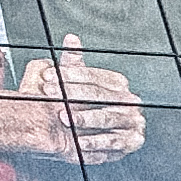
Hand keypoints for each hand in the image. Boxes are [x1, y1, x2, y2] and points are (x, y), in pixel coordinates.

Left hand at [9, 37, 144, 164]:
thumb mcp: (77, 86)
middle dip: (72, 94)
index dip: (69, 75)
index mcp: (119, 83)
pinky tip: (79, 142)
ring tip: (63, 117)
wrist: (93, 139)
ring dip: (84, 118)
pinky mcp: (133, 141)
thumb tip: (71, 38)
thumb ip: (74, 63)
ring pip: (108, 117)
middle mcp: (130, 100)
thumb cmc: (82, 108)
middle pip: (100, 94)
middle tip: (49, 93)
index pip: (94, 75)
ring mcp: (133, 121)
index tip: (47, 75)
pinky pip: (114, 141)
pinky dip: (96, 142)